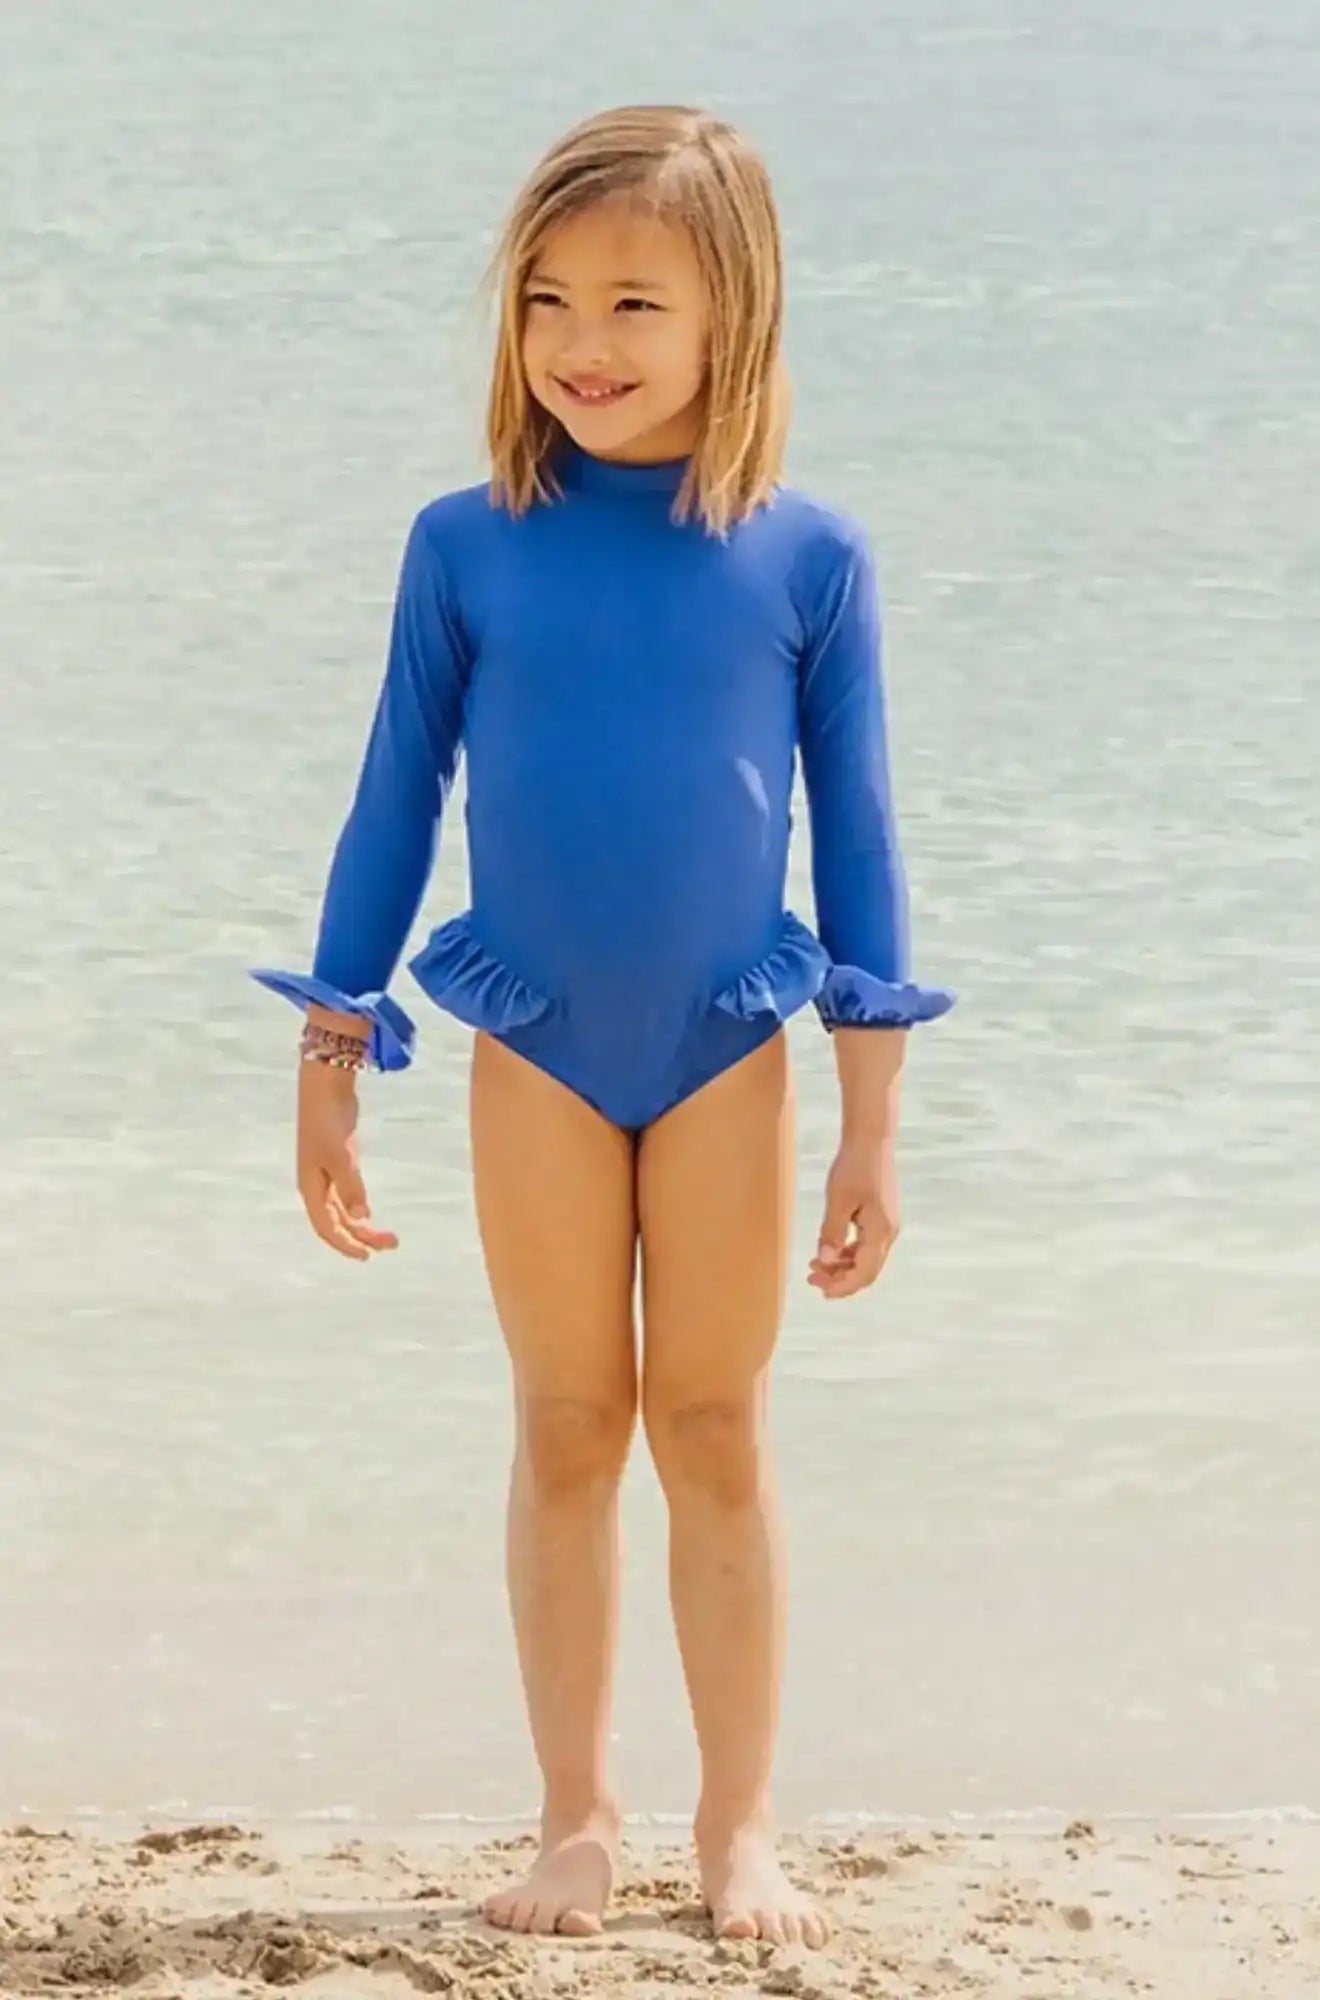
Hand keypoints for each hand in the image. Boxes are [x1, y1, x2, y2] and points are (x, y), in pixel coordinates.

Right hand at [296, 1062, 397, 1260]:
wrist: (325, 1087)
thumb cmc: (328, 1122)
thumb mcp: (341, 1158)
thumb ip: (352, 1188)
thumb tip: (362, 1219)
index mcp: (310, 1187)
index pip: (326, 1227)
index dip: (345, 1244)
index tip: (366, 1257)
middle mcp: (316, 1184)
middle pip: (338, 1222)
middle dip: (361, 1237)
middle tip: (391, 1245)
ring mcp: (326, 1172)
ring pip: (344, 1209)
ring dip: (363, 1224)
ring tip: (389, 1236)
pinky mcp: (339, 1161)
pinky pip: (347, 1194)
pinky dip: (358, 1206)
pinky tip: (370, 1214)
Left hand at [808, 1136, 899, 1298]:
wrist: (871, 1142)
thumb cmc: (854, 1167)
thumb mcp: (838, 1200)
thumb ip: (832, 1232)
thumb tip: (825, 1260)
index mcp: (880, 1231)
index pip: (864, 1272)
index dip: (844, 1286)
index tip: (822, 1291)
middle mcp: (888, 1232)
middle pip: (867, 1270)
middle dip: (840, 1279)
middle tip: (812, 1279)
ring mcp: (886, 1225)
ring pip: (866, 1258)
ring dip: (842, 1266)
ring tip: (815, 1266)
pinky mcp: (881, 1217)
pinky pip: (866, 1245)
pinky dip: (848, 1253)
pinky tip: (830, 1251)